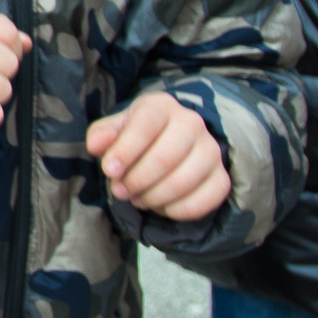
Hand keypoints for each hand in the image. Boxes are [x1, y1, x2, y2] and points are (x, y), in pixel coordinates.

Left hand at [87, 93, 228, 220]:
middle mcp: (191, 123)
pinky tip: (162, 206)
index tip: (109, 170)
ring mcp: (211, 150)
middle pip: (165, 157)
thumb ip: (102, 135)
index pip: (146, 123)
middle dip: (137, 180)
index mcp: (161, 106)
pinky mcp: (221, 177)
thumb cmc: (136, 138)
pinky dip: (178, 210)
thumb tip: (96, 145)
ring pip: (183, 182)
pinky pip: (204, 201)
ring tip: (138, 198)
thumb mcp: (115, 130)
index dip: (126, 149)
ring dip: (154, 197)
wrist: (168, 146)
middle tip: (120, 190)